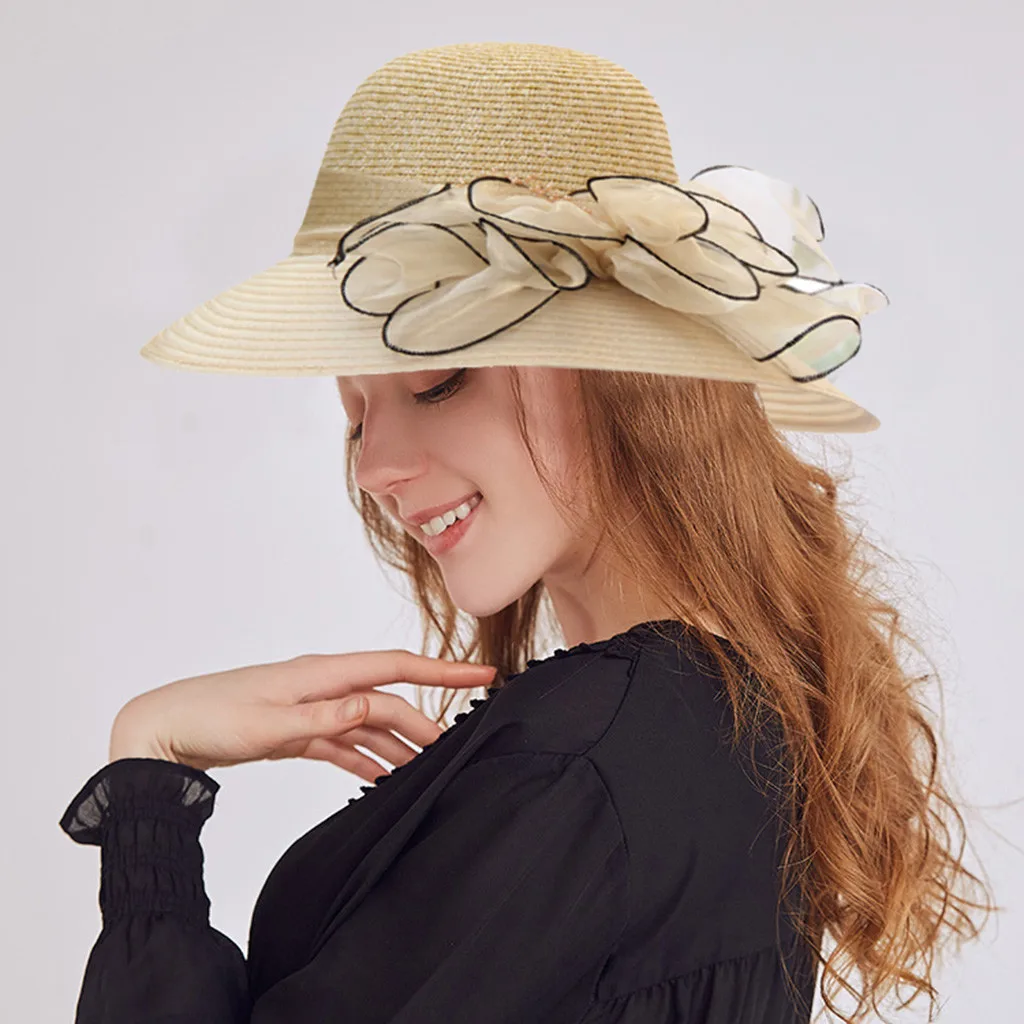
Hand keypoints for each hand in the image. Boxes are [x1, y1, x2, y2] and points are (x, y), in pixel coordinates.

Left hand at [108, 650, 497, 778]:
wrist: (164, 729)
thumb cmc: (212, 718)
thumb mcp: (270, 724)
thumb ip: (323, 718)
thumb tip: (371, 707)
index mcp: (320, 675)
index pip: (394, 668)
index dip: (441, 672)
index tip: (481, 676)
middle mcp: (323, 685)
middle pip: (388, 700)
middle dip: (424, 722)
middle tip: (457, 749)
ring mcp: (312, 706)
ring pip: (369, 722)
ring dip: (397, 744)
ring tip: (427, 768)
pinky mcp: (299, 728)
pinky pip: (344, 741)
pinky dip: (366, 757)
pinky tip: (383, 777)